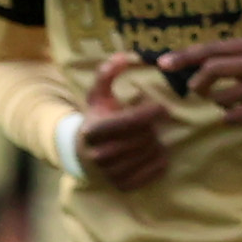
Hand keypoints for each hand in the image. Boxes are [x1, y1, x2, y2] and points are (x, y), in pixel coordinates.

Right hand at [77, 55, 171, 189]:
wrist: (81, 153)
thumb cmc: (97, 119)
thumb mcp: (98, 96)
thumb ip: (107, 73)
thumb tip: (123, 56)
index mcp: (94, 131)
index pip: (134, 121)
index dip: (153, 112)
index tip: (161, 108)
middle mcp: (100, 155)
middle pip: (145, 137)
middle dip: (152, 128)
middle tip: (149, 125)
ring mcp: (111, 173)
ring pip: (152, 153)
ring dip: (156, 143)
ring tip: (148, 138)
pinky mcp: (123, 185)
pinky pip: (156, 170)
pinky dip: (160, 160)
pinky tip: (150, 152)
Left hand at [160, 38, 241, 127]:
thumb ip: (220, 57)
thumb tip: (177, 60)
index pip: (211, 49)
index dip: (184, 56)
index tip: (163, 64)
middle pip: (214, 68)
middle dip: (198, 82)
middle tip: (197, 91)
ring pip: (223, 97)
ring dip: (217, 103)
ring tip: (228, 102)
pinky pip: (236, 116)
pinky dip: (229, 117)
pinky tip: (238, 114)